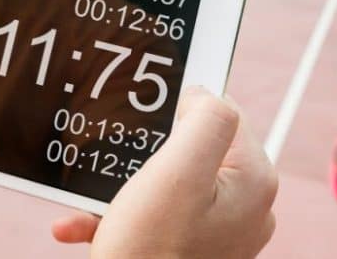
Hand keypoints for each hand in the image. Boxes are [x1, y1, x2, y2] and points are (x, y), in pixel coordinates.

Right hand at [51, 87, 277, 258]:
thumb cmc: (153, 249)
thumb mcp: (178, 172)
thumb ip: (205, 119)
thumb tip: (203, 93)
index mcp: (254, 180)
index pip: (223, 114)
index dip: (183, 110)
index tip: (148, 120)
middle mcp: (246, 206)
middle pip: (193, 150)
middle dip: (147, 153)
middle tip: (118, 157)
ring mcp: (221, 231)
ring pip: (169, 185)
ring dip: (125, 186)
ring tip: (91, 197)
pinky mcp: (194, 248)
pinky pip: (158, 217)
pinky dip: (121, 216)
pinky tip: (82, 223)